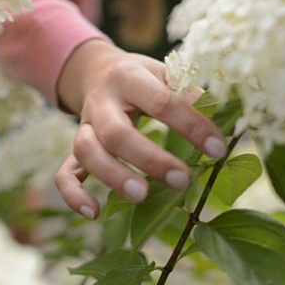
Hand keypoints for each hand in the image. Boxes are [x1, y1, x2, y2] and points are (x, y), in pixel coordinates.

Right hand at [55, 39, 225, 219]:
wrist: (96, 71)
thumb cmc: (141, 77)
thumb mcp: (163, 72)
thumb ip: (187, 90)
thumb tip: (220, 111)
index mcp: (129, 77)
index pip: (161, 101)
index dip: (191, 126)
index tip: (218, 148)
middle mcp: (102, 102)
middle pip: (116, 132)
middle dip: (149, 159)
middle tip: (182, 181)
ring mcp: (84, 126)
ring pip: (86, 151)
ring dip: (112, 176)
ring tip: (142, 196)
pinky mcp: (72, 148)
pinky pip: (64, 173)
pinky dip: (74, 194)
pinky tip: (93, 213)